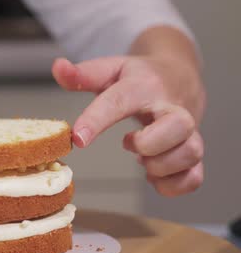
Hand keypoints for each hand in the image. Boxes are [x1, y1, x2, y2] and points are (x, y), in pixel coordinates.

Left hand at [52, 56, 204, 196]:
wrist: (179, 77)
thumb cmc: (139, 78)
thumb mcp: (110, 69)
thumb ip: (82, 74)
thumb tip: (58, 67)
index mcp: (143, 87)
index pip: (119, 101)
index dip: (96, 121)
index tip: (77, 139)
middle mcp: (172, 108)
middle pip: (178, 126)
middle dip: (148, 143)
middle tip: (128, 142)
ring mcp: (188, 132)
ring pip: (190, 153)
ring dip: (160, 166)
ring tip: (142, 158)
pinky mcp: (193, 153)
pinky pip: (194, 178)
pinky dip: (171, 185)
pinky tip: (153, 175)